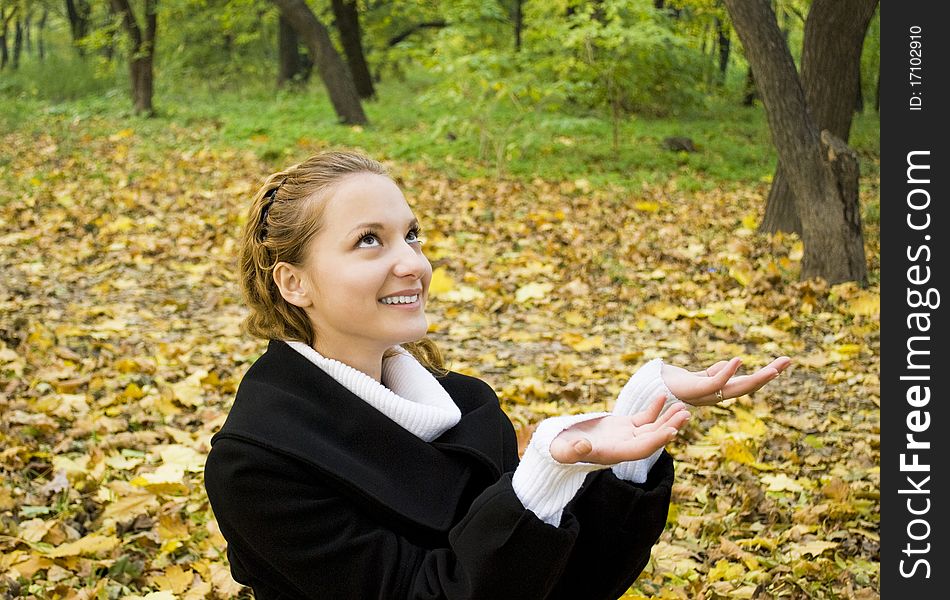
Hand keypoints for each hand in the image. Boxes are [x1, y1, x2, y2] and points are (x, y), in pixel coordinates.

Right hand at [550, 395, 689, 464]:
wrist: (559, 446)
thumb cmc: (560, 450)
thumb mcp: (563, 451)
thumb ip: (574, 450)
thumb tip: (584, 446)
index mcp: (615, 454)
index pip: (641, 449)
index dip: (656, 441)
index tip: (672, 432)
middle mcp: (625, 447)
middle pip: (653, 438)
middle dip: (669, 427)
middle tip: (686, 415)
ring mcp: (625, 436)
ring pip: (651, 428)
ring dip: (667, 418)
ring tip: (684, 407)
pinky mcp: (623, 426)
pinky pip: (643, 418)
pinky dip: (653, 409)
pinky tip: (662, 395)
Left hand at [661, 356, 790, 405]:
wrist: (650, 390)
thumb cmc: (672, 384)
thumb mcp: (698, 376)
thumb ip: (713, 373)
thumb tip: (730, 365)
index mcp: (718, 391)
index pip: (746, 383)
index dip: (764, 375)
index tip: (781, 364)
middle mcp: (716, 396)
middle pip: (748, 385)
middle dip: (769, 374)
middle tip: (789, 360)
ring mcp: (707, 394)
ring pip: (738, 387)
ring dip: (758, 377)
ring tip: (777, 367)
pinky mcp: (695, 390)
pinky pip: (715, 383)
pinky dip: (727, 372)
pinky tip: (738, 360)